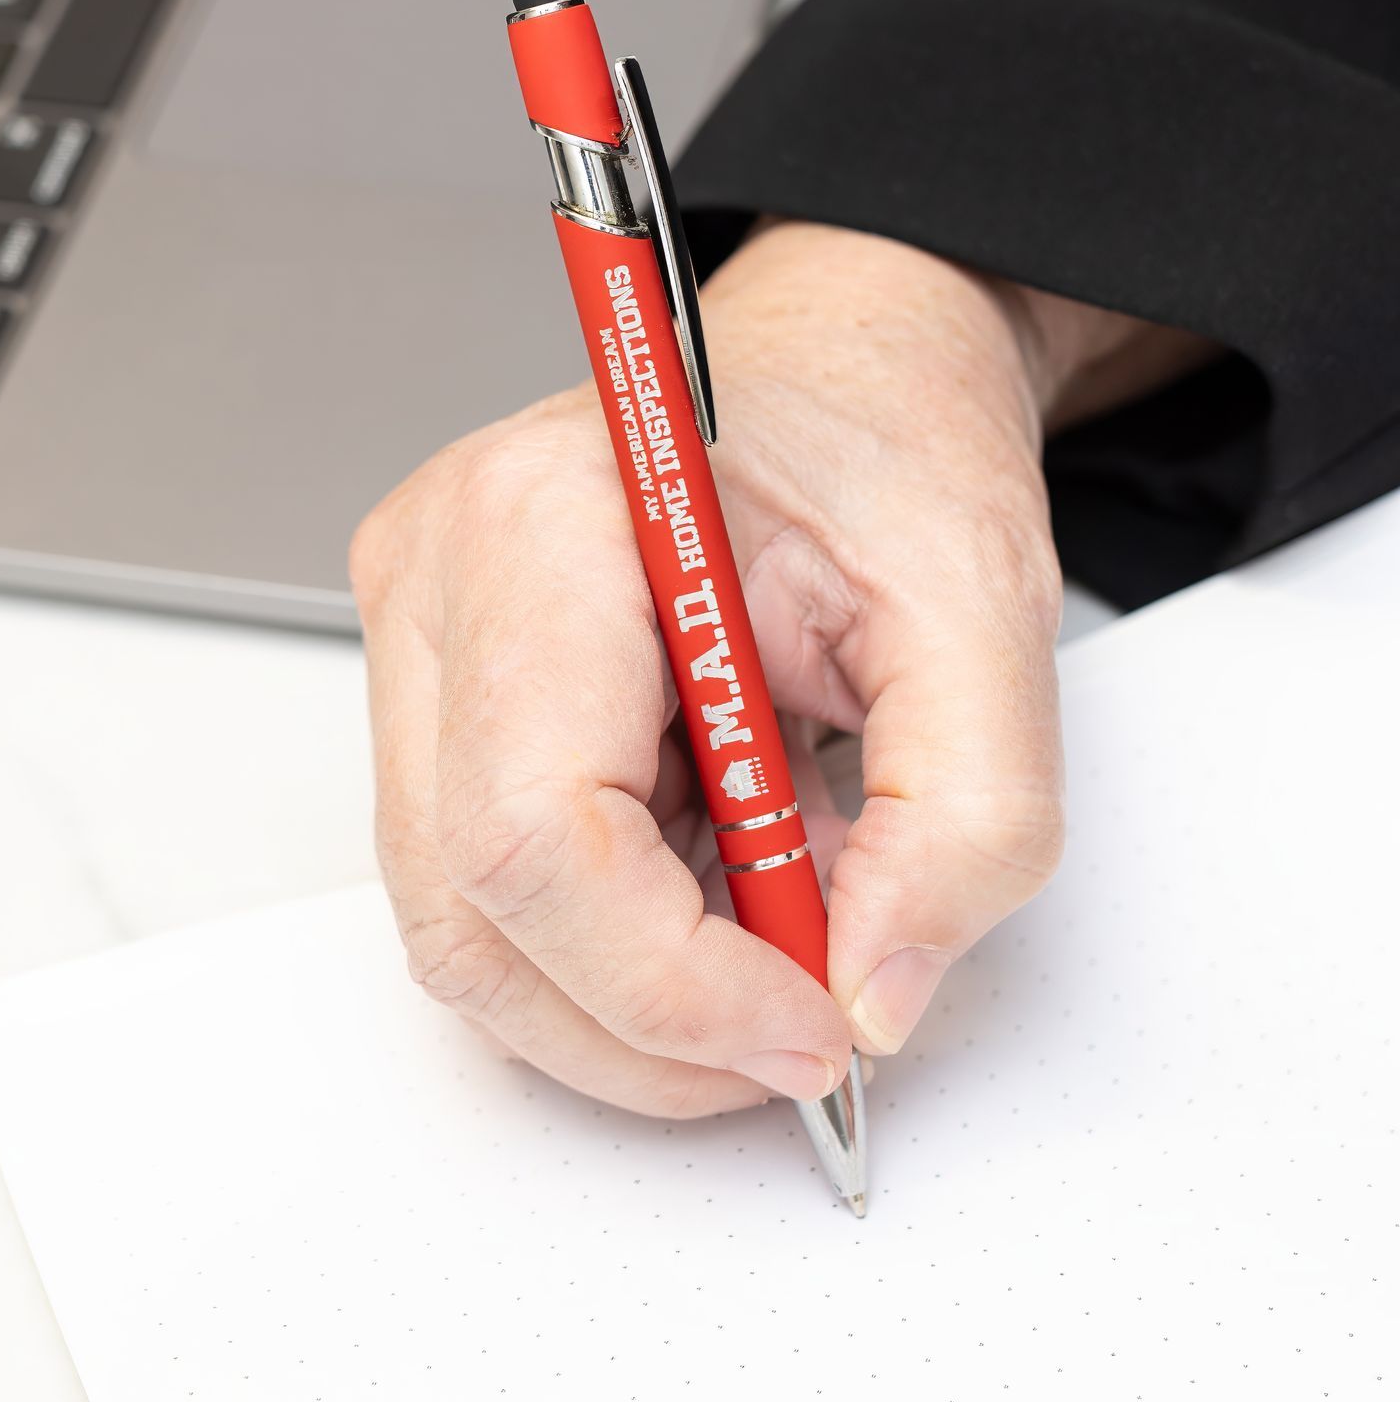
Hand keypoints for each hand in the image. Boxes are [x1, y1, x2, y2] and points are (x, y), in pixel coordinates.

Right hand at [352, 222, 1192, 1118]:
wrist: (844, 366)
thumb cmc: (881, 436)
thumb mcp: (986, 613)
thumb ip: (965, 822)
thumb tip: (875, 997)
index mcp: (538, 524)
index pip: (534, 834)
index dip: (668, 981)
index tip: (809, 1026)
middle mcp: (435, 582)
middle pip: (470, 910)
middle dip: (646, 1024)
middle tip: (802, 1034)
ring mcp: (415, 646)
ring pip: (464, 928)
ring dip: (630, 997)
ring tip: (775, 941)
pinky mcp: (437, 703)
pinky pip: (487, 895)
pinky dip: (614, 947)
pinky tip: (720, 891)